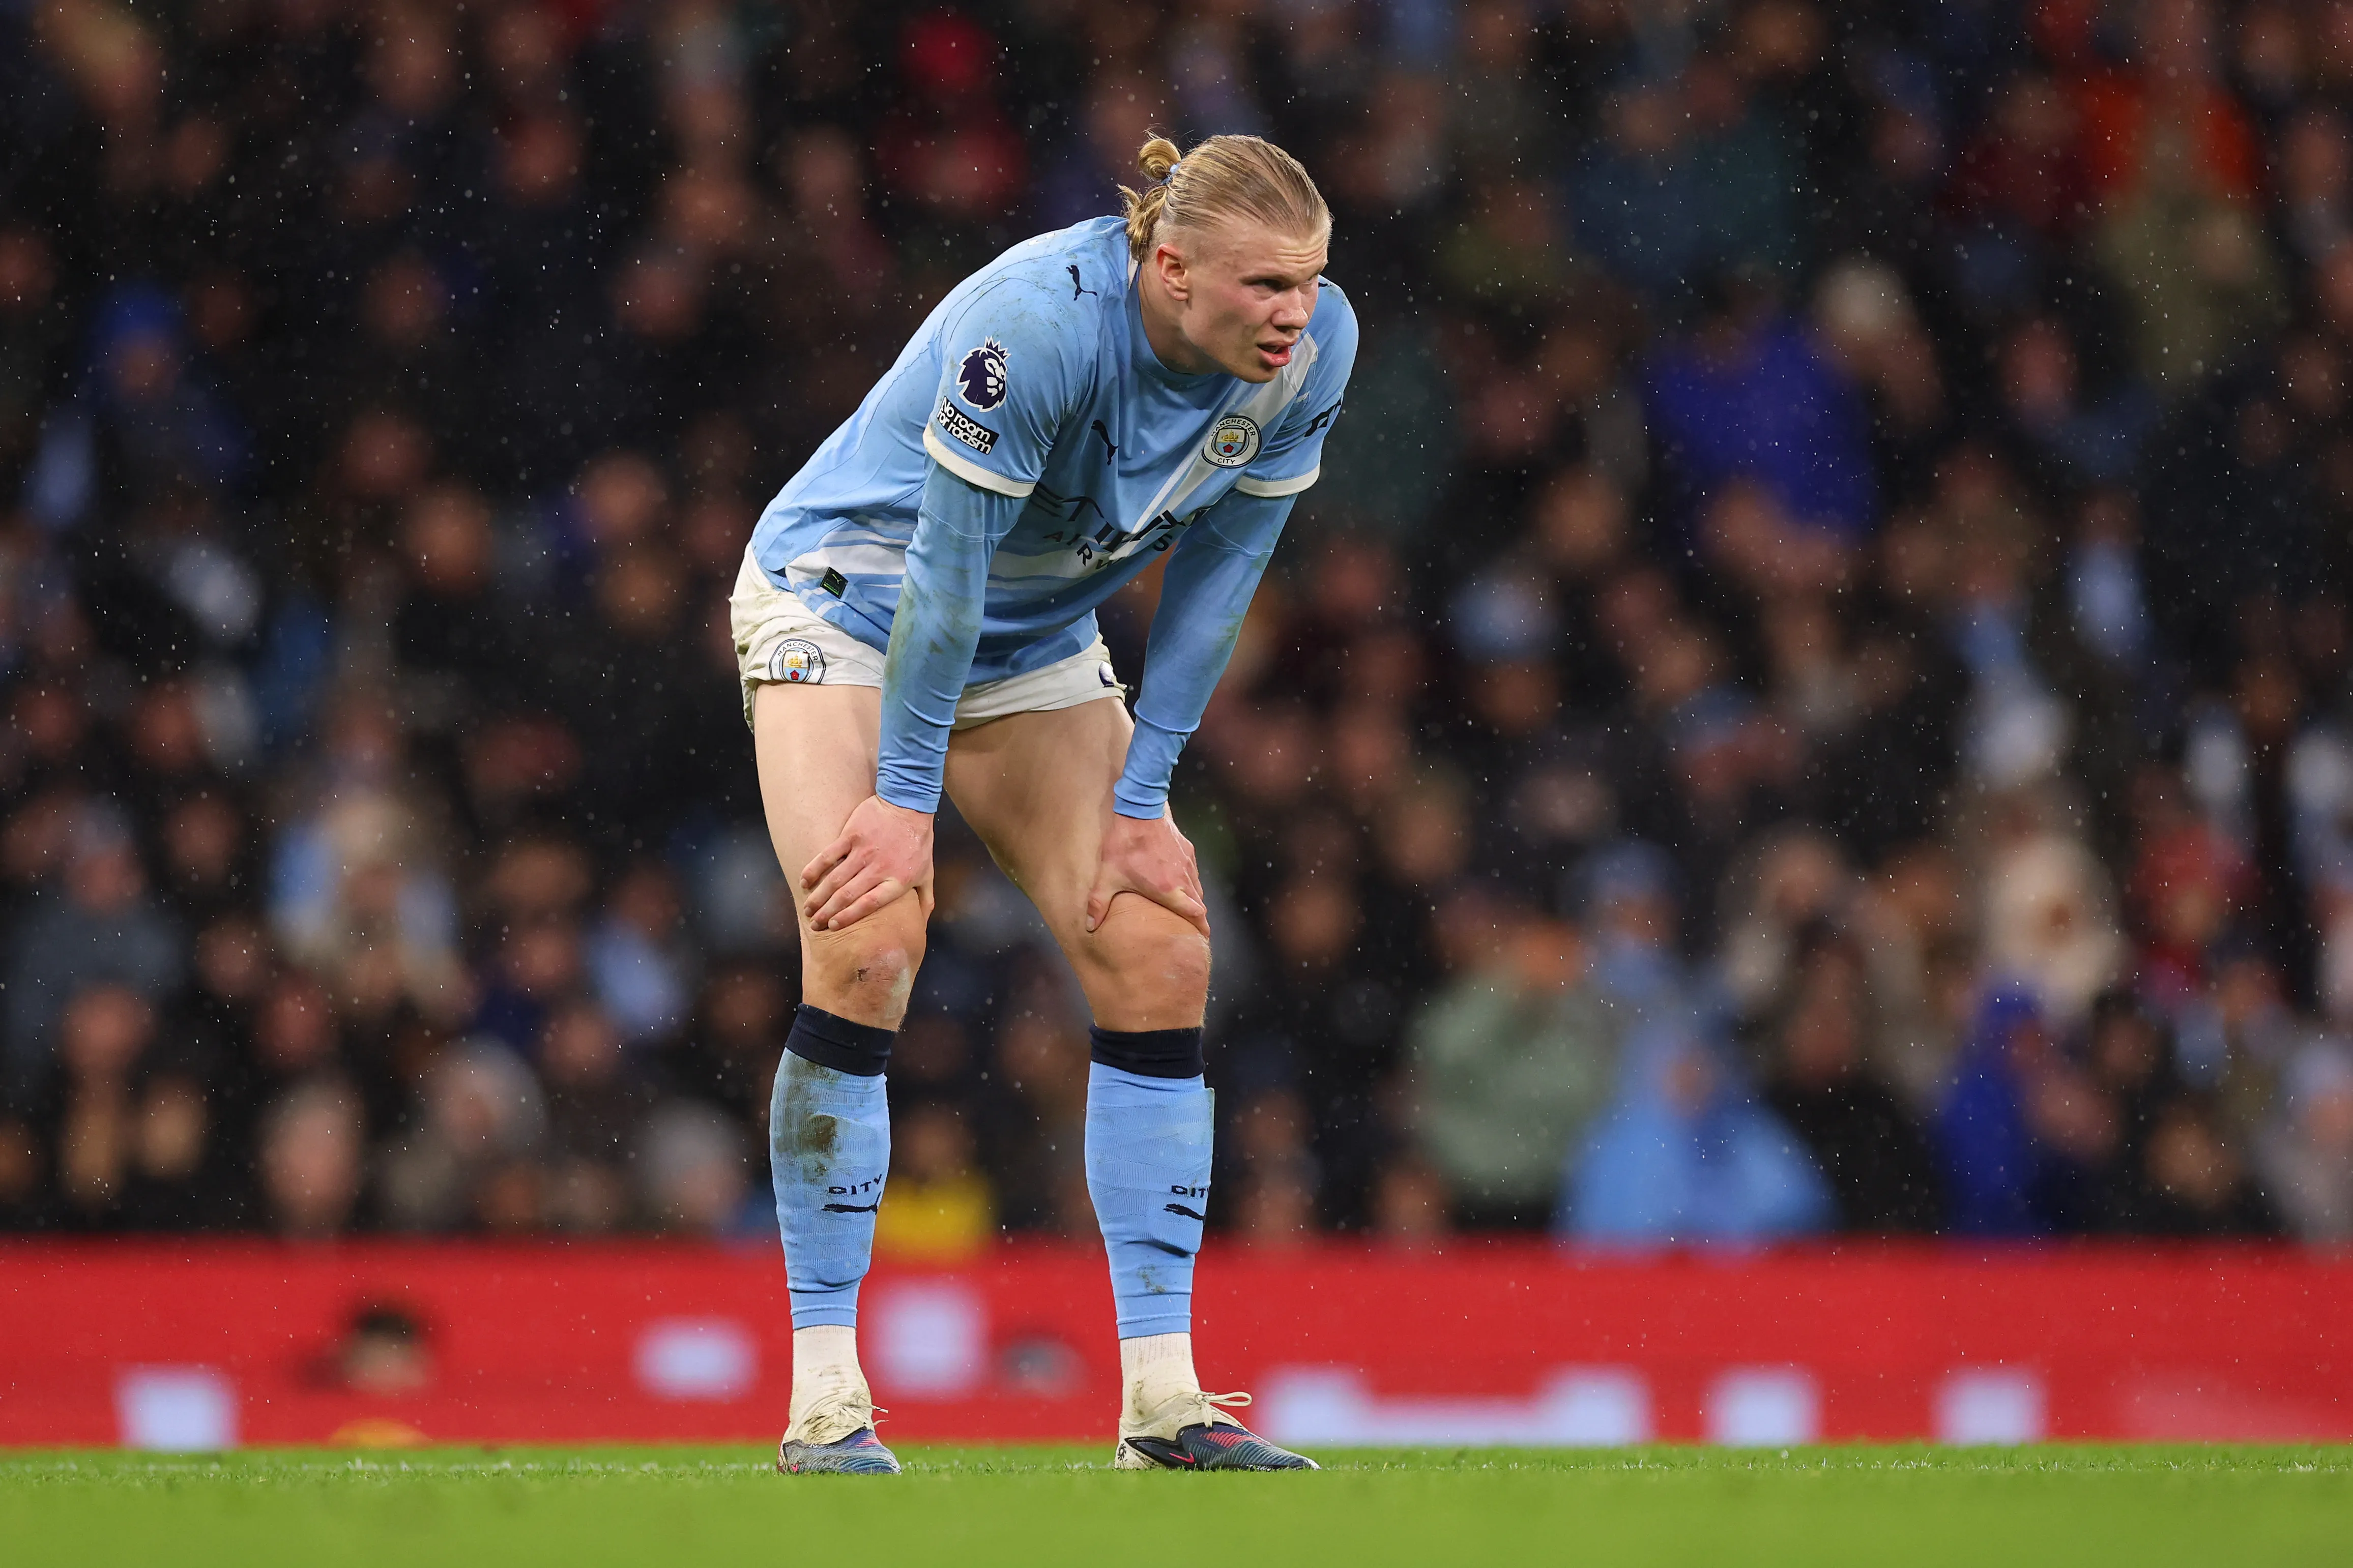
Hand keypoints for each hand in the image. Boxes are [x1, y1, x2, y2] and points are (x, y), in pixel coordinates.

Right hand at [801, 795, 934, 930]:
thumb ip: (924, 900)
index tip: (833, 926)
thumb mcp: (927, 873)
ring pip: (835, 879)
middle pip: (847, 896)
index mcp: (896, 881)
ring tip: (807, 909)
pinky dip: (814, 869)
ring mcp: (863, 852)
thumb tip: (922, 925)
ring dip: (818, 896)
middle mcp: (878, 869)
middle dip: (827, 912)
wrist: (909, 805)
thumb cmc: (918, 842)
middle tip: (814, 923)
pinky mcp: (851, 836)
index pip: (868, 904)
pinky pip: (828, 856)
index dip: (848, 917)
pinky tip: (804, 881)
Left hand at [1086, 809, 1209, 938]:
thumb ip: (1099, 902)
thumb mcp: (1108, 875)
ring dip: (1194, 899)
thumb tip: (1090, 925)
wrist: (1140, 810)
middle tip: (1193, 928)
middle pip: (1199, 903)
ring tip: (1186, 908)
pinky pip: (1193, 872)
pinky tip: (1179, 882)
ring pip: (1198, 888)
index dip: (1201, 927)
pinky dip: (1190, 882)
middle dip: (1198, 917)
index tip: (1202, 937)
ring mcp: (1188, 863)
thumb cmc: (1125, 845)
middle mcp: (1183, 878)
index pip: (1195, 913)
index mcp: (1168, 890)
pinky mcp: (1188, 850)